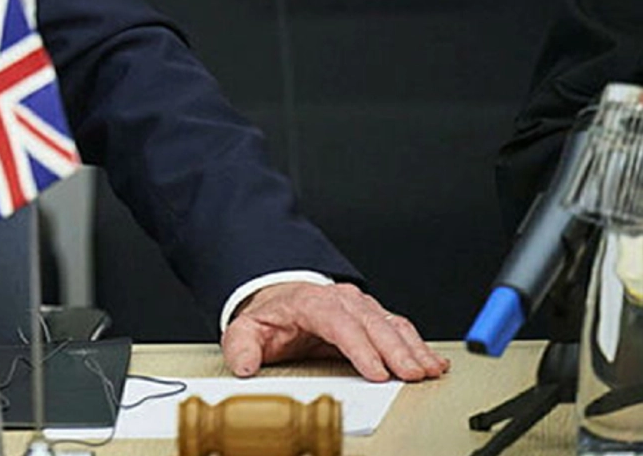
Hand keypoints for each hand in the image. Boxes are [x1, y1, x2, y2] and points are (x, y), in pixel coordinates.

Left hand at [221, 282, 449, 381]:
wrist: (281, 300)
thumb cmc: (270, 319)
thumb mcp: (246, 330)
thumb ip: (241, 347)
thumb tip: (245, 365)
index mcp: (311, 303)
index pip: (339, 323)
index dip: (360, 347)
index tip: (376, 371)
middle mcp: (340, 300)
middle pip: (372, 323)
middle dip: (395, 351)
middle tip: (412, 375)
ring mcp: (360, 306)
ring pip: (391, 324)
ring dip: (413, 348)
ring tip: (429, 370)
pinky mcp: (373, 317)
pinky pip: (400, 328)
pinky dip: (418, 345)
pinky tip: (432, 361)